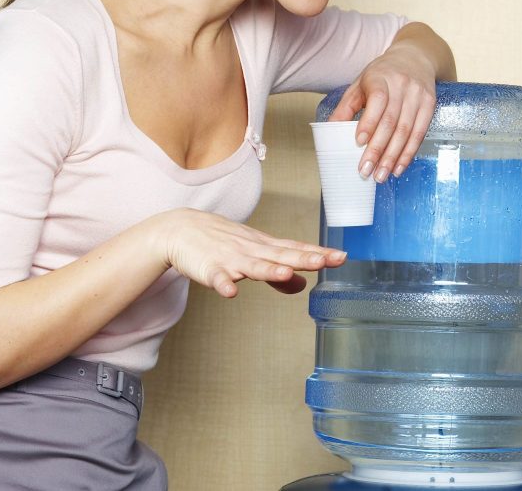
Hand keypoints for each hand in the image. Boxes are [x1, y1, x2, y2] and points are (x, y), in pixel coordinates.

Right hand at [154, 209, 345, 295]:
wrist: (180, 228)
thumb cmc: (221, 241)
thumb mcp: (253, 253)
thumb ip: (278, 270)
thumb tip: (302, 285)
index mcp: (264, 246)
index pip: (296, 249)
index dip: (318, 254)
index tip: (341, 257)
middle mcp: (252, 250)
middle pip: (281, 255)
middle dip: (303, 258)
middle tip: (324, 261)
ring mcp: (230, 258)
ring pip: (253, 265)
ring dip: (269, 269)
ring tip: (285, 273)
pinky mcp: (208, 268)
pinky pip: (216, 277)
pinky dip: (223, 283)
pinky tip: (230, 291)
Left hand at [329, 43, 436, 181]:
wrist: (415, 57)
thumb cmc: (382, 74)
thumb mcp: (360, 83)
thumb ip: (345, 107)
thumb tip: (329, 131)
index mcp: (380, 76)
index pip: (378, 100)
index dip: (369, 122)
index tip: (358, 142)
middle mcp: (402, 85)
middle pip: (391, 121)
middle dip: (378, 149)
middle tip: (366, 170)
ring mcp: (418, 95)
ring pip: (406, 130)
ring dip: (393, 156)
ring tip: (381, 175)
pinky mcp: (430, 104)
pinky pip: (419, 133)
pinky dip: (409, 153)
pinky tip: (399, 167)